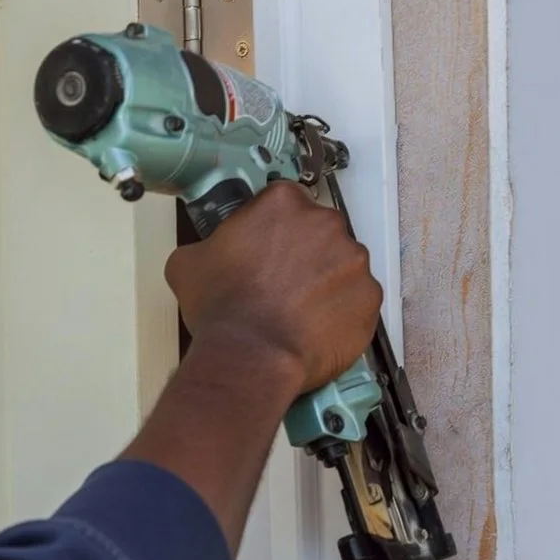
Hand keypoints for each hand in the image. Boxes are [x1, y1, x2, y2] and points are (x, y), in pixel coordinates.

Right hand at [164, 181, 382, 392]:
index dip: (274, 228)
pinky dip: (342, 310)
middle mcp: (325, 222)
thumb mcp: (190, 262)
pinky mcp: (369, 296)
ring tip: (298, 309)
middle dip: (304, 253)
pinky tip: (316, 326)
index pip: (285, 202)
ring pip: (341, 264)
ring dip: (325, 281)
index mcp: (283, 203)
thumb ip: (212, 243)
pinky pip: (358, 298)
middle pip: (319, 230)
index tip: (267, 247)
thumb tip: (215, 252)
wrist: (252, 357)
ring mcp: (353, 259)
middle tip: (281, 283)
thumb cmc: (223, 309)